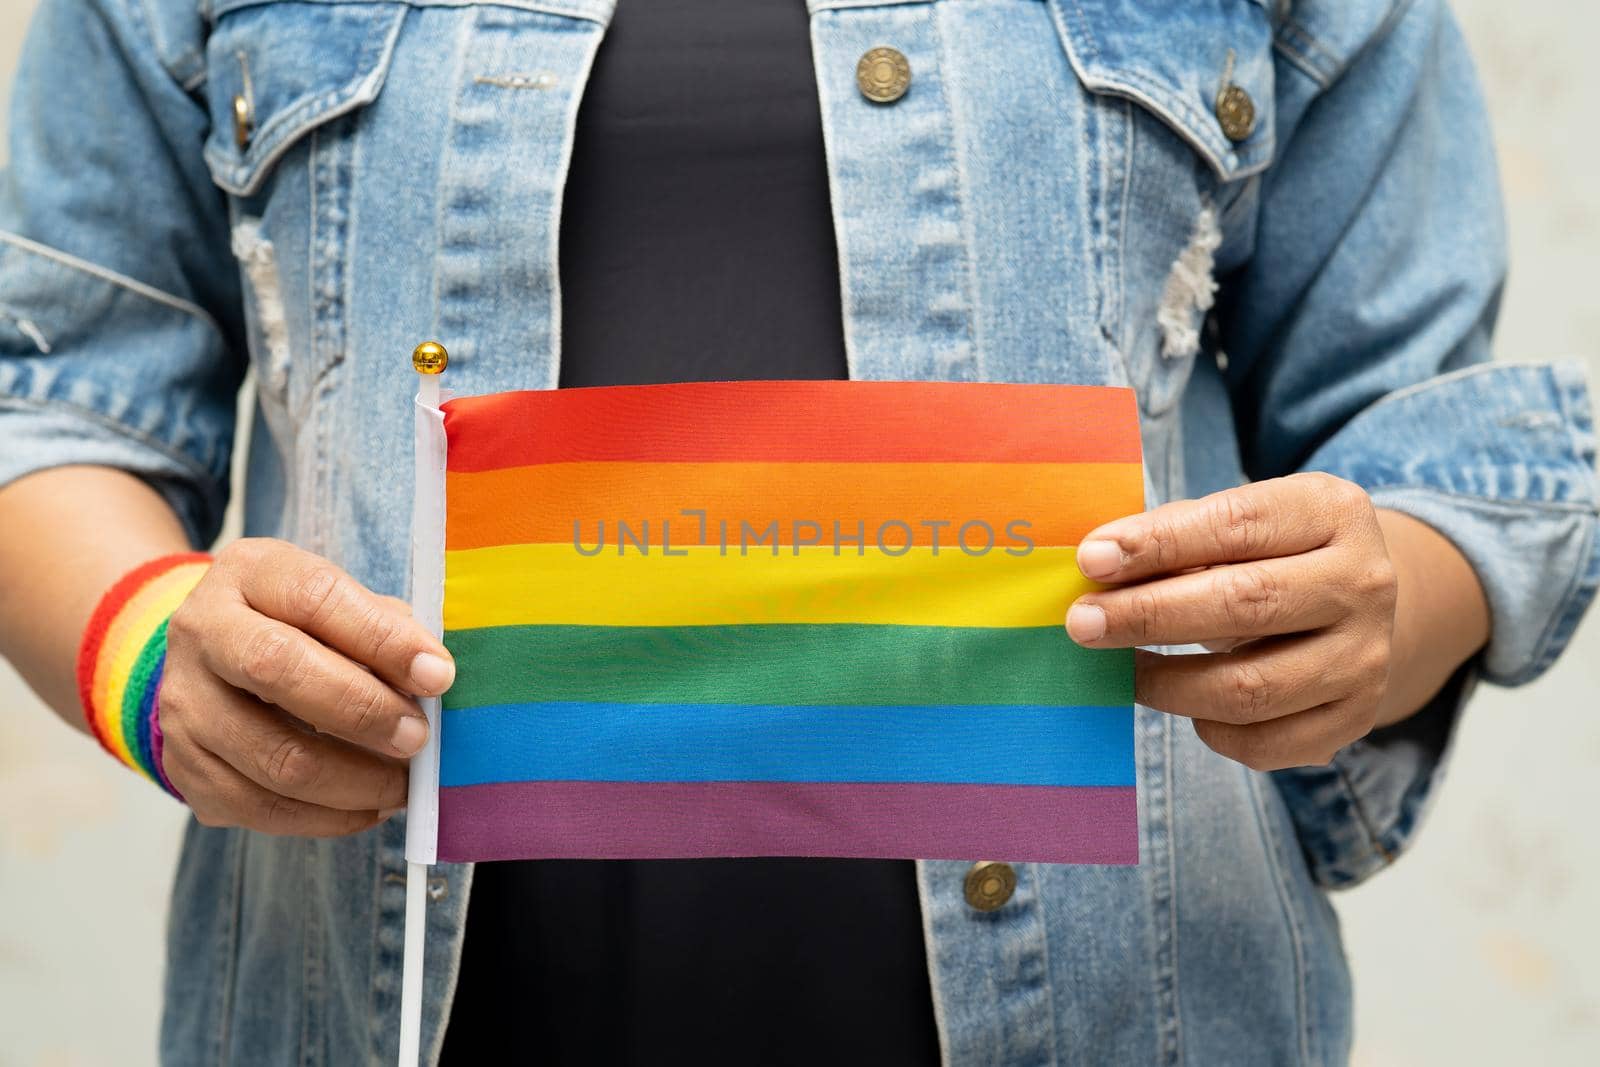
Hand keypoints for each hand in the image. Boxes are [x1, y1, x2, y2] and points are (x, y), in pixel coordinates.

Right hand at [158, 539, 453, 835]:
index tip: (437, 676)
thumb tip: (430, 676)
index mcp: (250, 573)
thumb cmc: (298, 625)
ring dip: (355, 780)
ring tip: (404, 783)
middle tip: (418, 737)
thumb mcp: (336, 601)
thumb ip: (382, 628)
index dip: (382, 639)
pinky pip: (260, 808)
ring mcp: (183, 703)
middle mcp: (202, 631)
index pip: (314, 597)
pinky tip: (370, 807)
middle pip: (277, 669)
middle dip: (362, 710)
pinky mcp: (183, 766)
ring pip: (272, 756)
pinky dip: (328, 817)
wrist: (211, 658)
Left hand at [1065, 473, 1398, 770]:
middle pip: (1245, 604)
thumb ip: (1176, 534)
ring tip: (1123, 668)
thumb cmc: (1270, 555)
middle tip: (1083, 623)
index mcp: (1332, 512)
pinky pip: (1263, 743)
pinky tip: (1182, 701)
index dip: (1158, 543)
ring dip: (1166, 683)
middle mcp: (1364, 583)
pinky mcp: (1353, 719)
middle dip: (1149, 615)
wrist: (1353, 608)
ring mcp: (1366, 658)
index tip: (1091, 560)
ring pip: (1249, 688)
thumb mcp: (1239, 523)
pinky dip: (1207, 728)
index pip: (1237, 524)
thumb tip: (1098, 566)